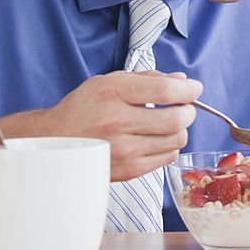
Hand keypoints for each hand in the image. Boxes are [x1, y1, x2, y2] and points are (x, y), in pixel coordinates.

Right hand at [0, 71, 202, 180]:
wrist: (55, 140)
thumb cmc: (85, 108)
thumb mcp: (110, 82)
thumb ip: (149, 79)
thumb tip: (184, 82)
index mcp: (112, 92)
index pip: (166, 91)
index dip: (189, 89)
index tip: (194, 88)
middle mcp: (116, 121)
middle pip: (177, 119)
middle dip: (188, 111)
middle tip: (184, 107)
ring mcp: (122, 149)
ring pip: (176, 140)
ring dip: (179, 130)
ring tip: (167, 124)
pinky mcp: (127, 170)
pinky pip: (167, 158)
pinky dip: (169, 147)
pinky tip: (156, 139)